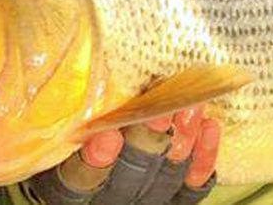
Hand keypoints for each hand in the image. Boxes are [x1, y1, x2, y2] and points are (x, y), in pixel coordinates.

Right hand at [23, 106, 219, 204]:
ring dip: (182, 139)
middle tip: (162, 110)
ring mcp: (147, 198)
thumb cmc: (71, 139)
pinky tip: (210, 127)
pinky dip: (204, 156)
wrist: (98, 171)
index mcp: (70, 189)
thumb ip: (73, 115)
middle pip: (130, 177)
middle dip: (148, 140)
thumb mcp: (63, 129)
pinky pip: (193, 184)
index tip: (107, 136)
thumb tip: (80, 78)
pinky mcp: (175, 196)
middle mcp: (111, 198)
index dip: (95, 160)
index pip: (79, 180)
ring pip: (167, 176)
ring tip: (193, 106)